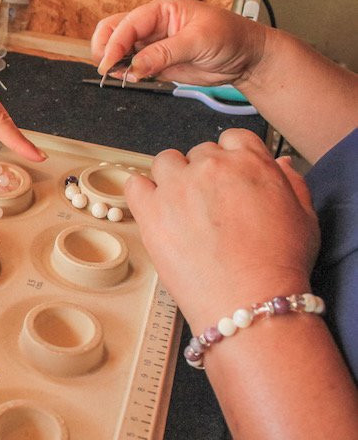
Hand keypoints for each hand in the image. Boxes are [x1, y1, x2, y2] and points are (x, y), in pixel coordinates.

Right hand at [90, 0, 269, 86]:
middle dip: (105, 49)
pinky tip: (131, 79)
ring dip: (114, 63)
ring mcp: (150, 44)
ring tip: (120, 76)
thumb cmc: (229, 37)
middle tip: (108, 69)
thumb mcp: (199, 41)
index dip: (114, 43)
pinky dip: (124, 73)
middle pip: (113, 31)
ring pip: (118, 49)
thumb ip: (165, 53)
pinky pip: (130, 66)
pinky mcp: (154, 62)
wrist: (245, 57)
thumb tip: (135, 67)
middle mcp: (151, 24)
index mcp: (160, 10)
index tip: (109, 63)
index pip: (128, 24)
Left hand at [125, 129, 318, 330]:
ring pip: (165, 162)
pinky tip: (154, 209)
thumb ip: (291, 182)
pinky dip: (142, 192)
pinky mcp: (151, 210)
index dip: (230, 158)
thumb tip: (279, 163)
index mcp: (250, 162)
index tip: (227, 178)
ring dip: (171, 178)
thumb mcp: (304, 217)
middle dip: (202, 174)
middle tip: (208, 205)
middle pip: (199, 154)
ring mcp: (177, 187)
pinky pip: (135, 184)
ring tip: (181, 207)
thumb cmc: (278, 265)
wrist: (248, 300)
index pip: (232, 139)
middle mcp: (211, 167)